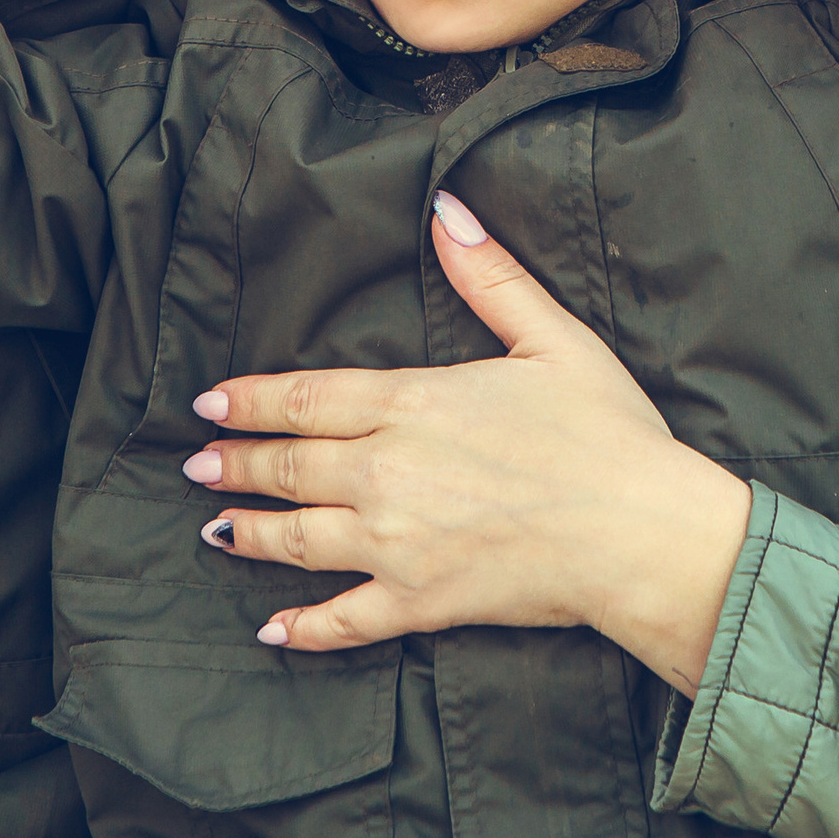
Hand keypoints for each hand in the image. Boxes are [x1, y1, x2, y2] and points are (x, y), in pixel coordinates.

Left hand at [185, 193, 753, 694]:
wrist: (641, 534)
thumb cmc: (607, 433)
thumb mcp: (552, 337)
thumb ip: (489, 276)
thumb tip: (445, 209)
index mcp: (414, 402)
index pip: (307, 397)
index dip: (252, 400)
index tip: (210, 401)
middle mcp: (387, 472)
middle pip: (289, 467)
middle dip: (237, 464)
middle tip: (197, 465)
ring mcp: (397, 543)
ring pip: (299, 539)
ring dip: (250, 533)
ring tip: (215, 528)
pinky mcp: (420, 603)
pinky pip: (345, 619)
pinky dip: (304, 626)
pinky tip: (273, 628)